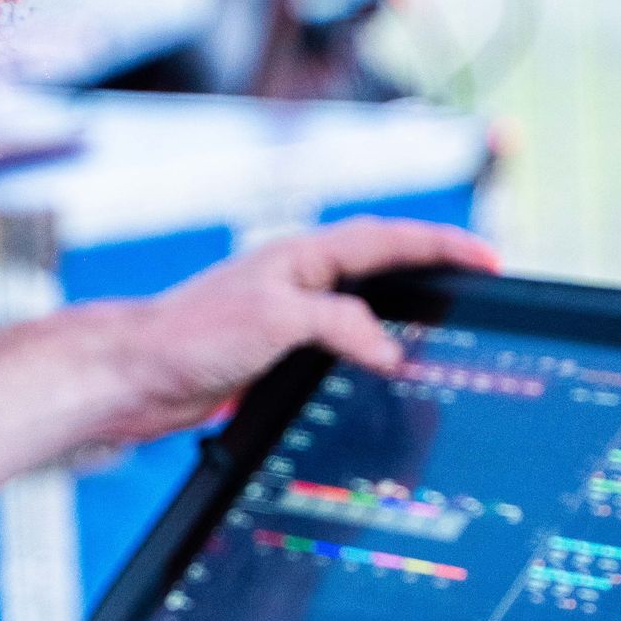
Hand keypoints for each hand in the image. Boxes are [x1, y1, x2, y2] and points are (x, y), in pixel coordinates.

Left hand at [90, 215, 498, 445]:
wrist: (132, 376)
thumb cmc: (189, 335)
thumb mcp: (277, 320)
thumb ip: (341, 325)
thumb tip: (393, 351)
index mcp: (302, 257)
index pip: (389, 241)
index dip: (442, 247)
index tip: (489, 260)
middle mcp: (298, 280)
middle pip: (382, 268)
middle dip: (434, 273)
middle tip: (480, 286)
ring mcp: (287, 317)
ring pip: (363, 312)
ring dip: (405, 318)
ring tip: (447, 331)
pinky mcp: (275, 355)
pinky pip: (339, 350)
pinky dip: (370, 357)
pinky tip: (385, 379)